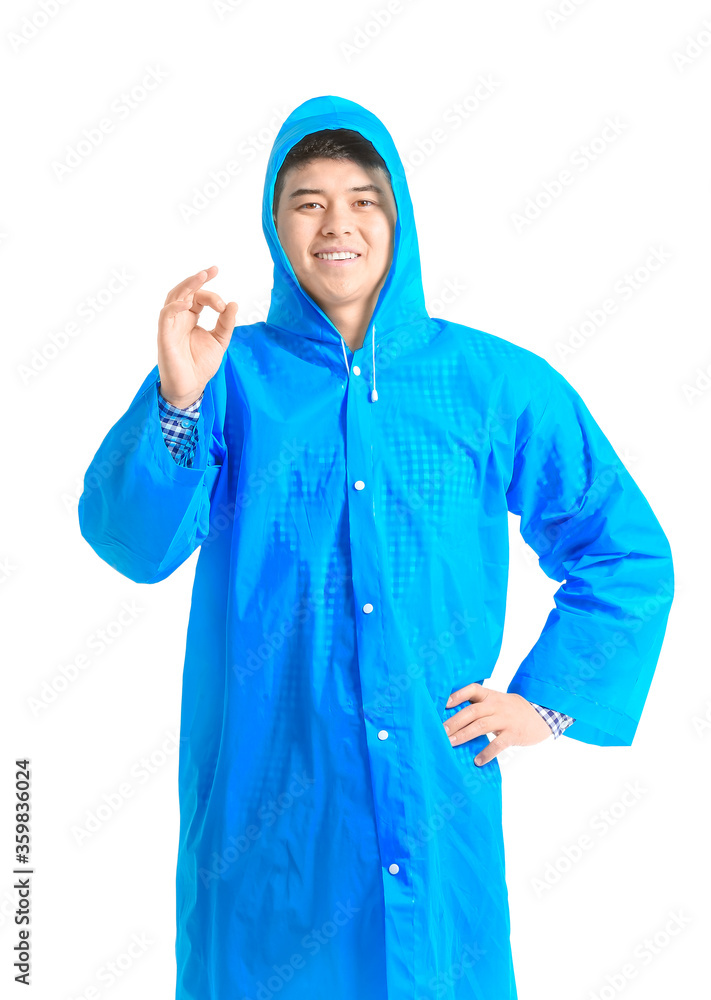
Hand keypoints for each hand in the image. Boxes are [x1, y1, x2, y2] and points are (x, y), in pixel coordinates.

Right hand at [157, 266, 237, 406]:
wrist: (191, 387)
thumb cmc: (201, 365)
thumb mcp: (219, 341)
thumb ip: (226, 323)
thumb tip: (234, 303)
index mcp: (190, 318)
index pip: (198, 297)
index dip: (211, 294)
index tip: (225, 305)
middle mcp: (179, 319)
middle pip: (185, 292)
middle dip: (197, 280)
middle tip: (212, 270)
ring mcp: (171, 326)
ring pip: (174, 298)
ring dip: (187, 285)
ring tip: (202, 276)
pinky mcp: (165, 336)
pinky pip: (166, 316)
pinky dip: (175, 307)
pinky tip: (188, 303)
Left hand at [443, 682, 552, 765]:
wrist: (540, 715)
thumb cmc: (512, 709)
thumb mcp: (497, 701)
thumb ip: (479, 705)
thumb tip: (452, 716)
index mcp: (490, 696)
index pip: (472, 689)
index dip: (457, 695)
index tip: (443, 704)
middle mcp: (496, 705)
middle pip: (472, 711)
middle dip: (454, 722)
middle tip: (441, 731)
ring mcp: (505, 720)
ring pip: (481, 726)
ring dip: (464, 735)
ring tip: (451, 743)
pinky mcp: (513, 734)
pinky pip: (498, 744)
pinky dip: (487, 753)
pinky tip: (477, 761)